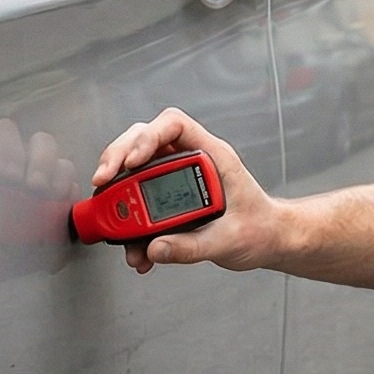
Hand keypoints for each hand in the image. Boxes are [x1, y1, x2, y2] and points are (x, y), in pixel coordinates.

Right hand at [92, 107, 289, 274]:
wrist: (269, 241)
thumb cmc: (260, 227)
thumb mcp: (229, 240)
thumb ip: (192, 246)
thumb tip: (155, 247)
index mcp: (212, 155)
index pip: (174, 125)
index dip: (147, 137)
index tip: (132, 161)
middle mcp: (191, 160)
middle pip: (144, 141)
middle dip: (117, 159)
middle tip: (104, 183)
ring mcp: (178, 176)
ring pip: (136, 169)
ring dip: (118, 193)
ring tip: (114, 224)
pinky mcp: (169, 197)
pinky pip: (140, 200)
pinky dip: (130, 221)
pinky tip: (136, 248)